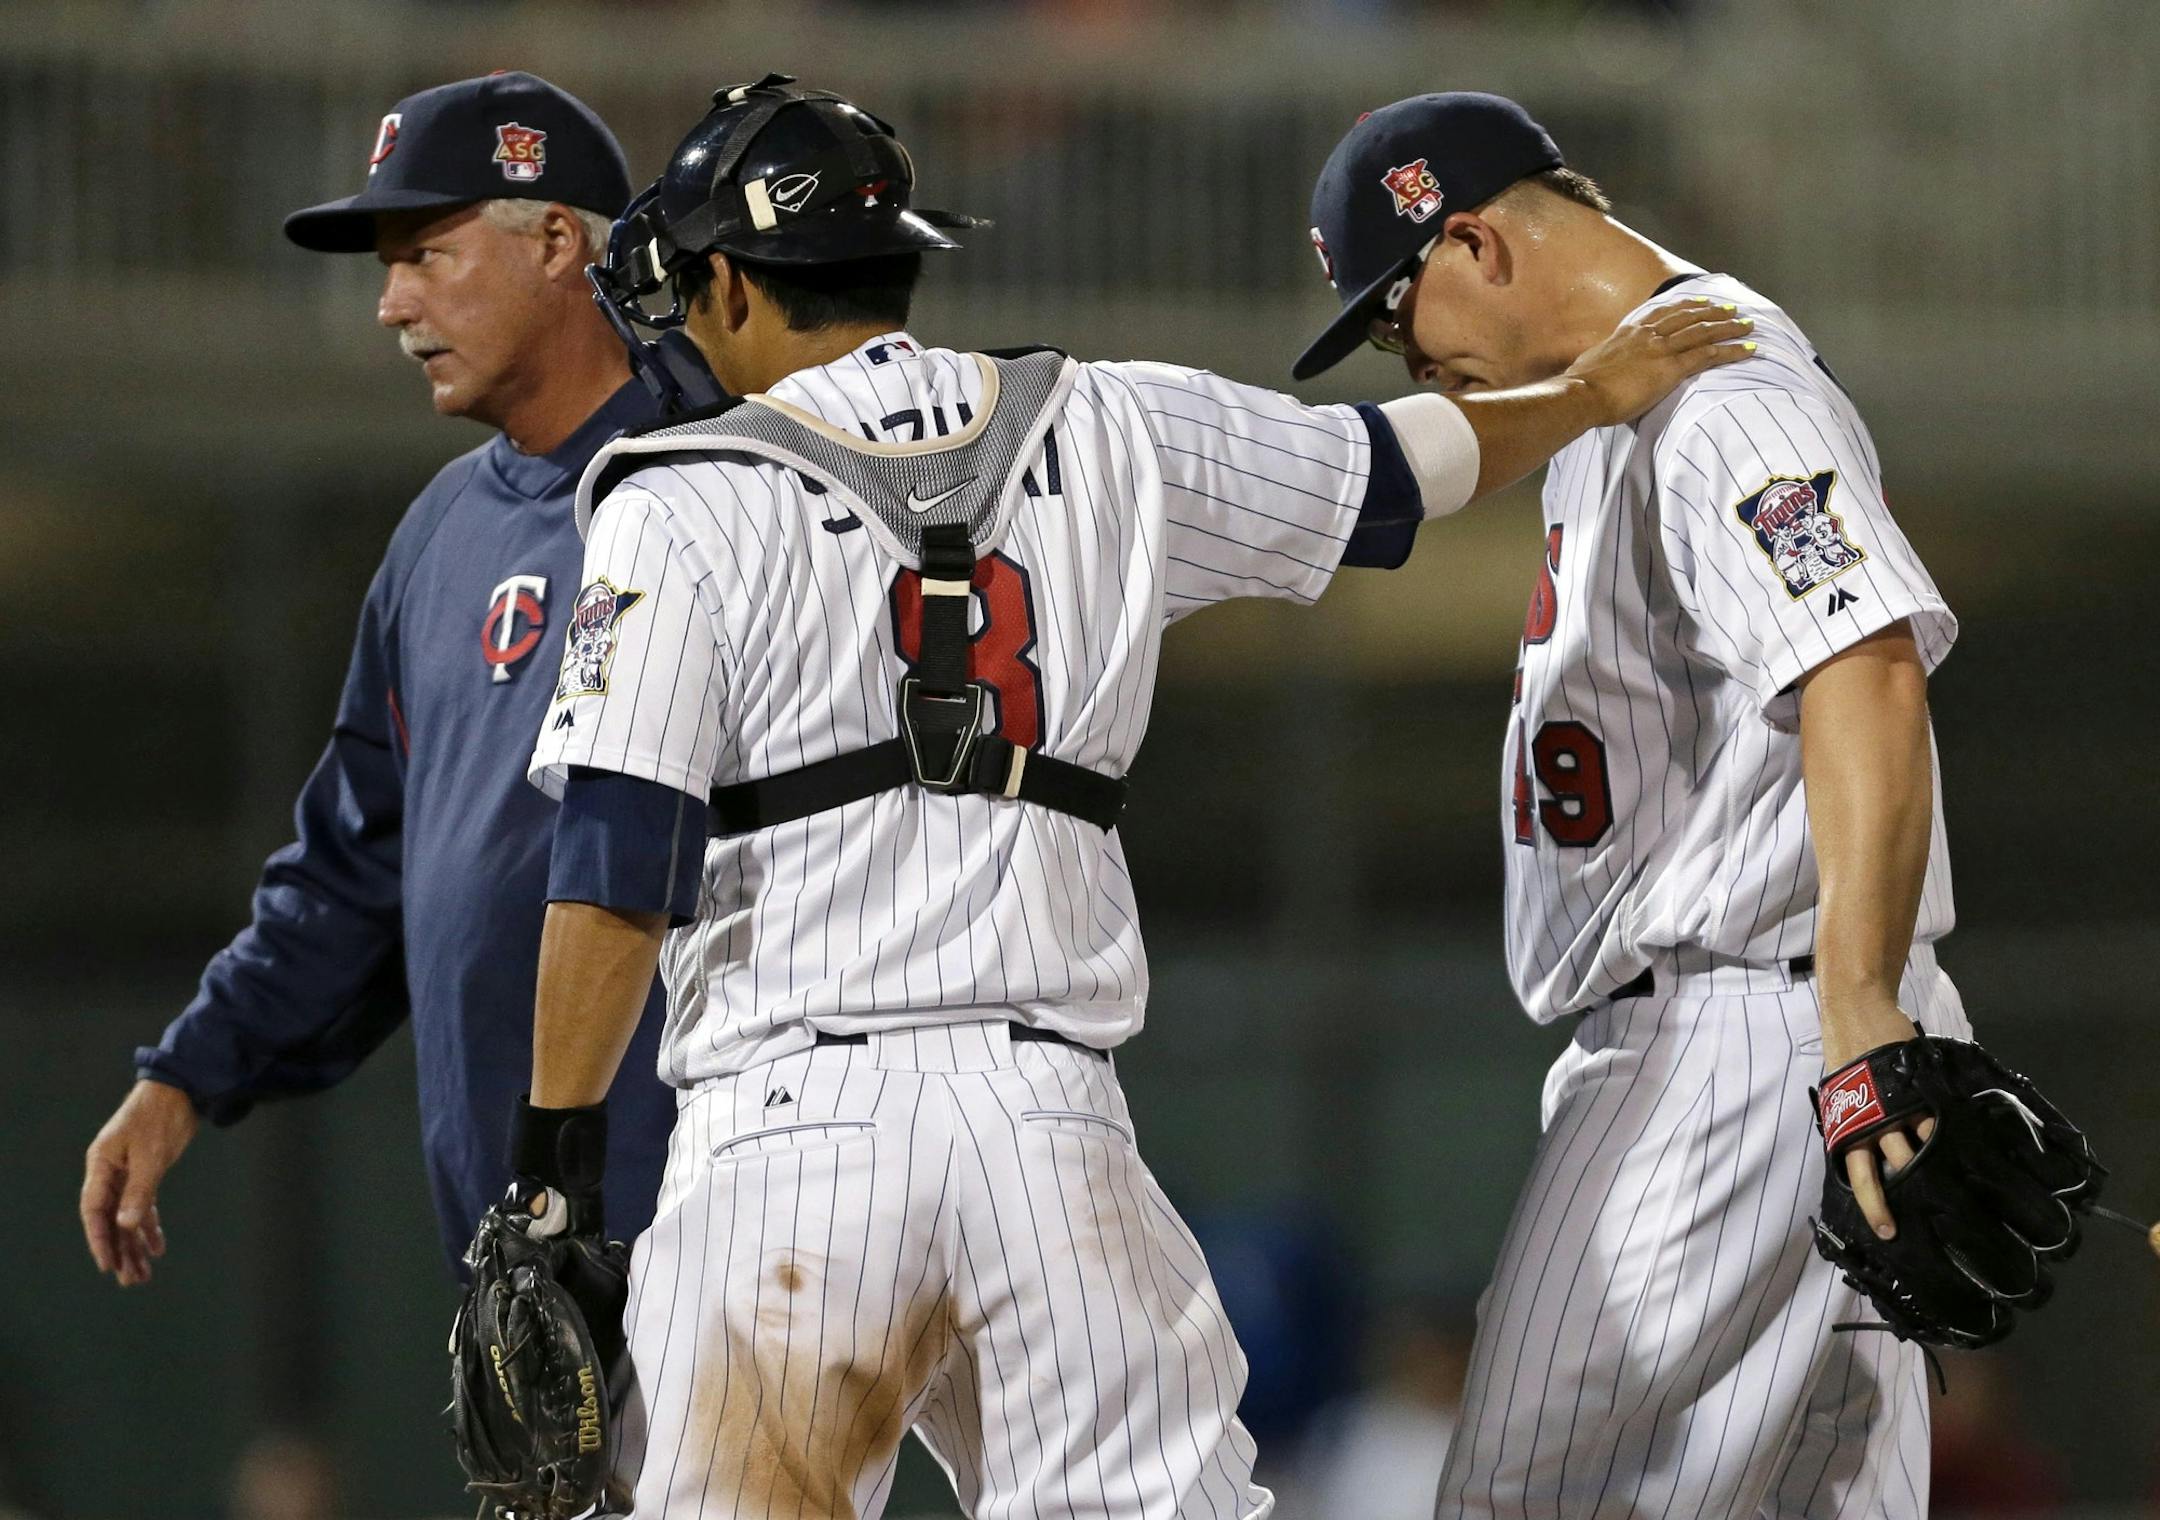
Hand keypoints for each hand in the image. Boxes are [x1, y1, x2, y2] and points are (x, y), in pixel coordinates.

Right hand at [82, 1079, 199, 1285]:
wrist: (180, 1090)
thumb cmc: (159, 1116)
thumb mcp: (150, 1154)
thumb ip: (139, 1190)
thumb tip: (125, 1225)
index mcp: (101, 1165)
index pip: (94, 1210)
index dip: (99, 1239)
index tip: (107, 1264)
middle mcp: (109, 1173)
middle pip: (110, 1220)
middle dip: (118, 1251)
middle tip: (128, 1280)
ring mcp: (127, 1175)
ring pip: (126, 1218)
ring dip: (134, 1246)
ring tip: (142, 1275)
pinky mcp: (146, 1174)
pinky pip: (143, 1207)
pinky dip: (149, 1228)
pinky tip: (157, 1248)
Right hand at [1564, 298, 1755, 426]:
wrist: (1582, 393)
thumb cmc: (1580, 385)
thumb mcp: (1591, 364)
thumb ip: (1604, 361)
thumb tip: (1596, 369)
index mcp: (1629, 331)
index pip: (1664, 312)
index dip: (1686, 306)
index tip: (1701, 302)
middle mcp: (1649, 334)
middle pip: (1689, 317)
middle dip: (1714, 312)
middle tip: (1733, 309)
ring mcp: (1662, 349)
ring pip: (1704, 332)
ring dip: (1729, 327)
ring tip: (1748, 325)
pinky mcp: (1671, 368)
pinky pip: (1708, 355)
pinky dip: (1732, 350)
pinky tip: (1749, 349)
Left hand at [1821, 999, 1934, 1241]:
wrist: (1858, 1014)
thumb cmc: (1850, 1059)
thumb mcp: (1846, 1095)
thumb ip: (1858, 1122)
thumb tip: (1879, 1154)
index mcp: (1848, 1126)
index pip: (1858, 1174)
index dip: (1872, 1204)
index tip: (1886, 1230)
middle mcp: (1871, 1123)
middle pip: (1890, 1170)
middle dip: (1900, 1200)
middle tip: (1918, 1224)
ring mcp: (1896, 1107)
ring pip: (1919, 1149)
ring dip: (1933, 1167)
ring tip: (1953, 1189)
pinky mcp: (1919, 1090)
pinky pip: (1938, 1121)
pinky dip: (1949, 1136)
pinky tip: (1964, 1150)